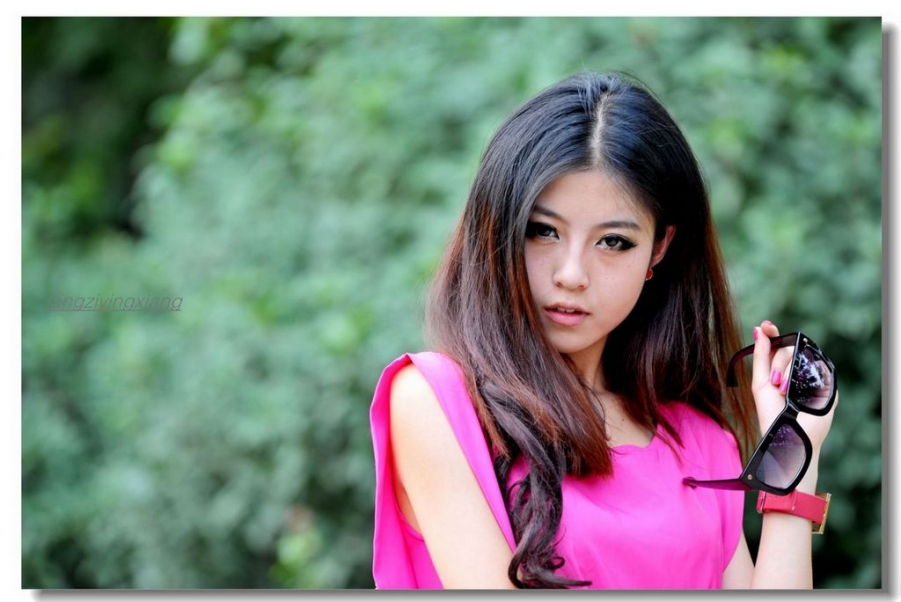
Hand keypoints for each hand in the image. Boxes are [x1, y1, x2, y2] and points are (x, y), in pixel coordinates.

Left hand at [750, 320, 837, 452]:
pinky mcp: (827, 384)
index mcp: (780, 369)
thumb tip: (759, 330)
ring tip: (783, 391)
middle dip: (778, 364)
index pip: (779, 345)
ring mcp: (812, 376)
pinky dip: (804, 376)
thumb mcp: (760, 383)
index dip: (773, 333)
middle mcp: (797, 371)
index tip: (766, 326)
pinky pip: (817, 366)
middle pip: (789, 349)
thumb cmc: (771, 413)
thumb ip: (761, 357)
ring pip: (802, 356)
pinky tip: (796, 390)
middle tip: (775, 383)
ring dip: (788, 372)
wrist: (788, 434)